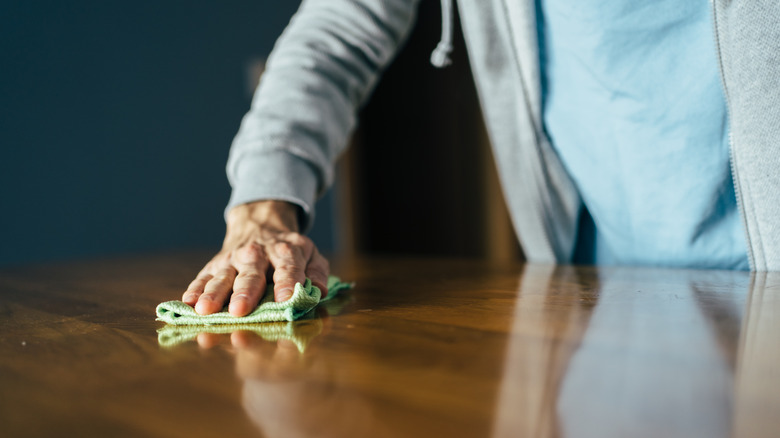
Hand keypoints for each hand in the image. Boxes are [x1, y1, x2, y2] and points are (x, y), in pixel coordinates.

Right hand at [182, 200, 328, 315]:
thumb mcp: (311, 255)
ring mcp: (233, 259)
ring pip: (222, 277)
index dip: (287, 283)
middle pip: (251, 275)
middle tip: (240, 311)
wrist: (259, 224)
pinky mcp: (213, 265)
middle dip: (245, 293)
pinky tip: (188, 303)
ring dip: (213, 294)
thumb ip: (317, 273)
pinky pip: (202, 277)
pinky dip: (194, 289)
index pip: (288, 267)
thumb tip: (319, 291)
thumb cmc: (288, 251)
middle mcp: (257, 254)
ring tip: (205, 310)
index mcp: (286, 252)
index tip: (285, 299)